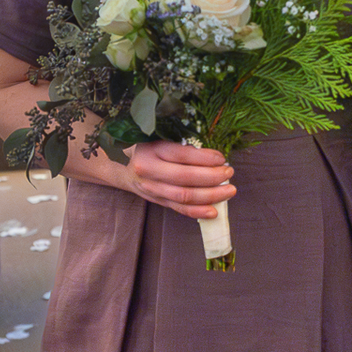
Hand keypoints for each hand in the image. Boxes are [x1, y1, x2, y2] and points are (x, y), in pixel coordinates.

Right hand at [115, 140, 234, 219]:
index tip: (222, 158)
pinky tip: (214, 211)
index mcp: (151, 149)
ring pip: (184, 196)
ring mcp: (152, 189)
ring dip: (210, 195)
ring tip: (229, 191)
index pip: (182, 155)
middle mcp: (149, 170)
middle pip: (185, 178)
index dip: (205, 158)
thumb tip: (213, 156)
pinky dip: (198, 212)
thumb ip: (181, 145)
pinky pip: (179, 209)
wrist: (122, 166)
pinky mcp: (157, 201)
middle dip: (212, 177)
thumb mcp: (159, 139)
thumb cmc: (147, 147)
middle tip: (229, 173)